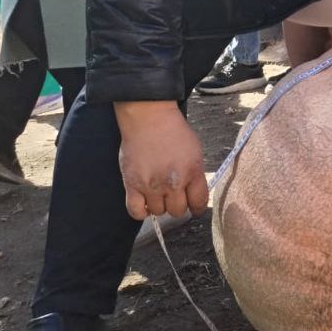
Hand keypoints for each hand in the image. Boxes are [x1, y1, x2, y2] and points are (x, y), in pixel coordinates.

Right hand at [114, 100, 209, 220]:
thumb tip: (194, 196)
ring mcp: (152, 185)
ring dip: (159, 205)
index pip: (199, 203)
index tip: (193, 206)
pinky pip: (136, 211)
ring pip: (159, 212)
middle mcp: (174, 182)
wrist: (149, 118)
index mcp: (193, 172)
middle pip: (178, 211)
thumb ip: (195, 175)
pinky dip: (141, 211)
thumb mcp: (195, 152)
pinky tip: (145, 202)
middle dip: (178, 205)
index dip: (197, 207)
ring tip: (157, 192)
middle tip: (173, 195)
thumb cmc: (173, 132)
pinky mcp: (132, 185)